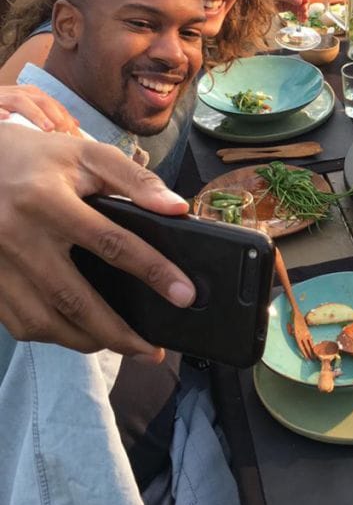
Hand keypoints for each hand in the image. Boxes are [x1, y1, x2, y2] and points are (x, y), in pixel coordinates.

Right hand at [0, 84, 81, 135]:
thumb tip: (76, 124)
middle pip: (41, 99)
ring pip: (21, 100)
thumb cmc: (3, 112)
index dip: (67, 118)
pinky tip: (6, 117)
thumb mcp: (26, 113)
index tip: (78, 136)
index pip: (52, 104)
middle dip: (57, 115)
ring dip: (36, 113)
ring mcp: (0, 96)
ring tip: (48, 128)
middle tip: (68, 133)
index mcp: (28, 94)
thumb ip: (47, 116)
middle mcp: (15, 92)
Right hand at [0, 125, 195, 360]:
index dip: (152, 270)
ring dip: (85, 341)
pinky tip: (79, 332)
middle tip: (152, 349)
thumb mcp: (89, 155)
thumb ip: (136, 181)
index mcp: (48, 201)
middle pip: (73, 298)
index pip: (112, 243)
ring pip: (42, 320)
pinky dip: (52, 334)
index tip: (184, 294)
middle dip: (118, 331)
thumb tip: (177, 207)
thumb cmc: (40, 159)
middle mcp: (18, 236)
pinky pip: (17, 322)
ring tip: (122, 344)